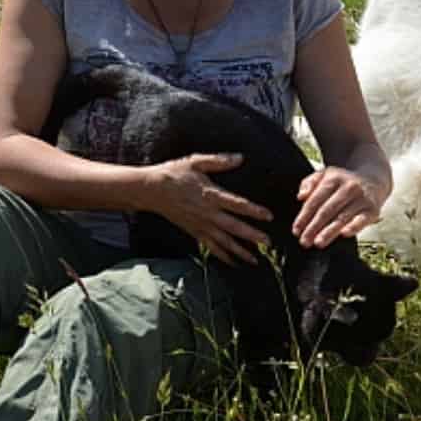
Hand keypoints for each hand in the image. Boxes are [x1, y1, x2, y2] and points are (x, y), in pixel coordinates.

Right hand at [145, 154, 273, 265]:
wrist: (152, 190)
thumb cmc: (174, 173)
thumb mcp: (196, 162)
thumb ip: (219, 161)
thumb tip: (240, 158)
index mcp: (211, 195)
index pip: (237, 204)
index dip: (254, 211)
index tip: (269, 216)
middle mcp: (207, 213)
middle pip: (233, 227)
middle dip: (252, 235)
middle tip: (268, 243)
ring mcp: (200, 224)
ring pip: (223, 241)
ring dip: (240, 251)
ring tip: (255, 260)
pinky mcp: (194, 232)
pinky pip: (210, 246)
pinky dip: (222, 255)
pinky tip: (233, 263)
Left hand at [293, 165, 382, 248]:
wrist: (372, 179)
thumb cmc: (343, 182)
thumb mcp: (325, 176)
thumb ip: (309, 184)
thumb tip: (301, 196)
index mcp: (333, 178)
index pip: (315, 200)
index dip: (304, 216)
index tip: (296, 230)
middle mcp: (348, 187)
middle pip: (327, 210)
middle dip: (314, 227)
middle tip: (304, 241)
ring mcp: (361, 199)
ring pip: (342, 217)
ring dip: (329, 232)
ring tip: (318, 242)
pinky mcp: (372, 210)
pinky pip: (362, 220)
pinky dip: (354, 227)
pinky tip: (344, 234)